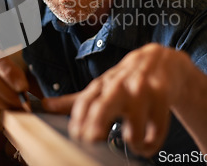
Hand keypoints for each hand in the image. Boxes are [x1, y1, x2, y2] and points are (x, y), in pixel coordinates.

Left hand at [52, 43, 191, 156]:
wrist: (162, 61)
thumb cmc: (127, 78)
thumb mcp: (102, 86)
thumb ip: (75, 100)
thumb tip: (44, 105)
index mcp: (101, 86)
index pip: (83, 103)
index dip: (77, 121)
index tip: (76, 136)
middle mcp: (118, 87)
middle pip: (103, 107)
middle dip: (96, 125)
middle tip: (92, 140)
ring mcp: (141, 91)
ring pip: (134, 130)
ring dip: (134, 143)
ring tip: (135, 144)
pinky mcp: (161, 96)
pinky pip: (156, 132)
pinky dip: (150, 145)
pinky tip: (148, 144)